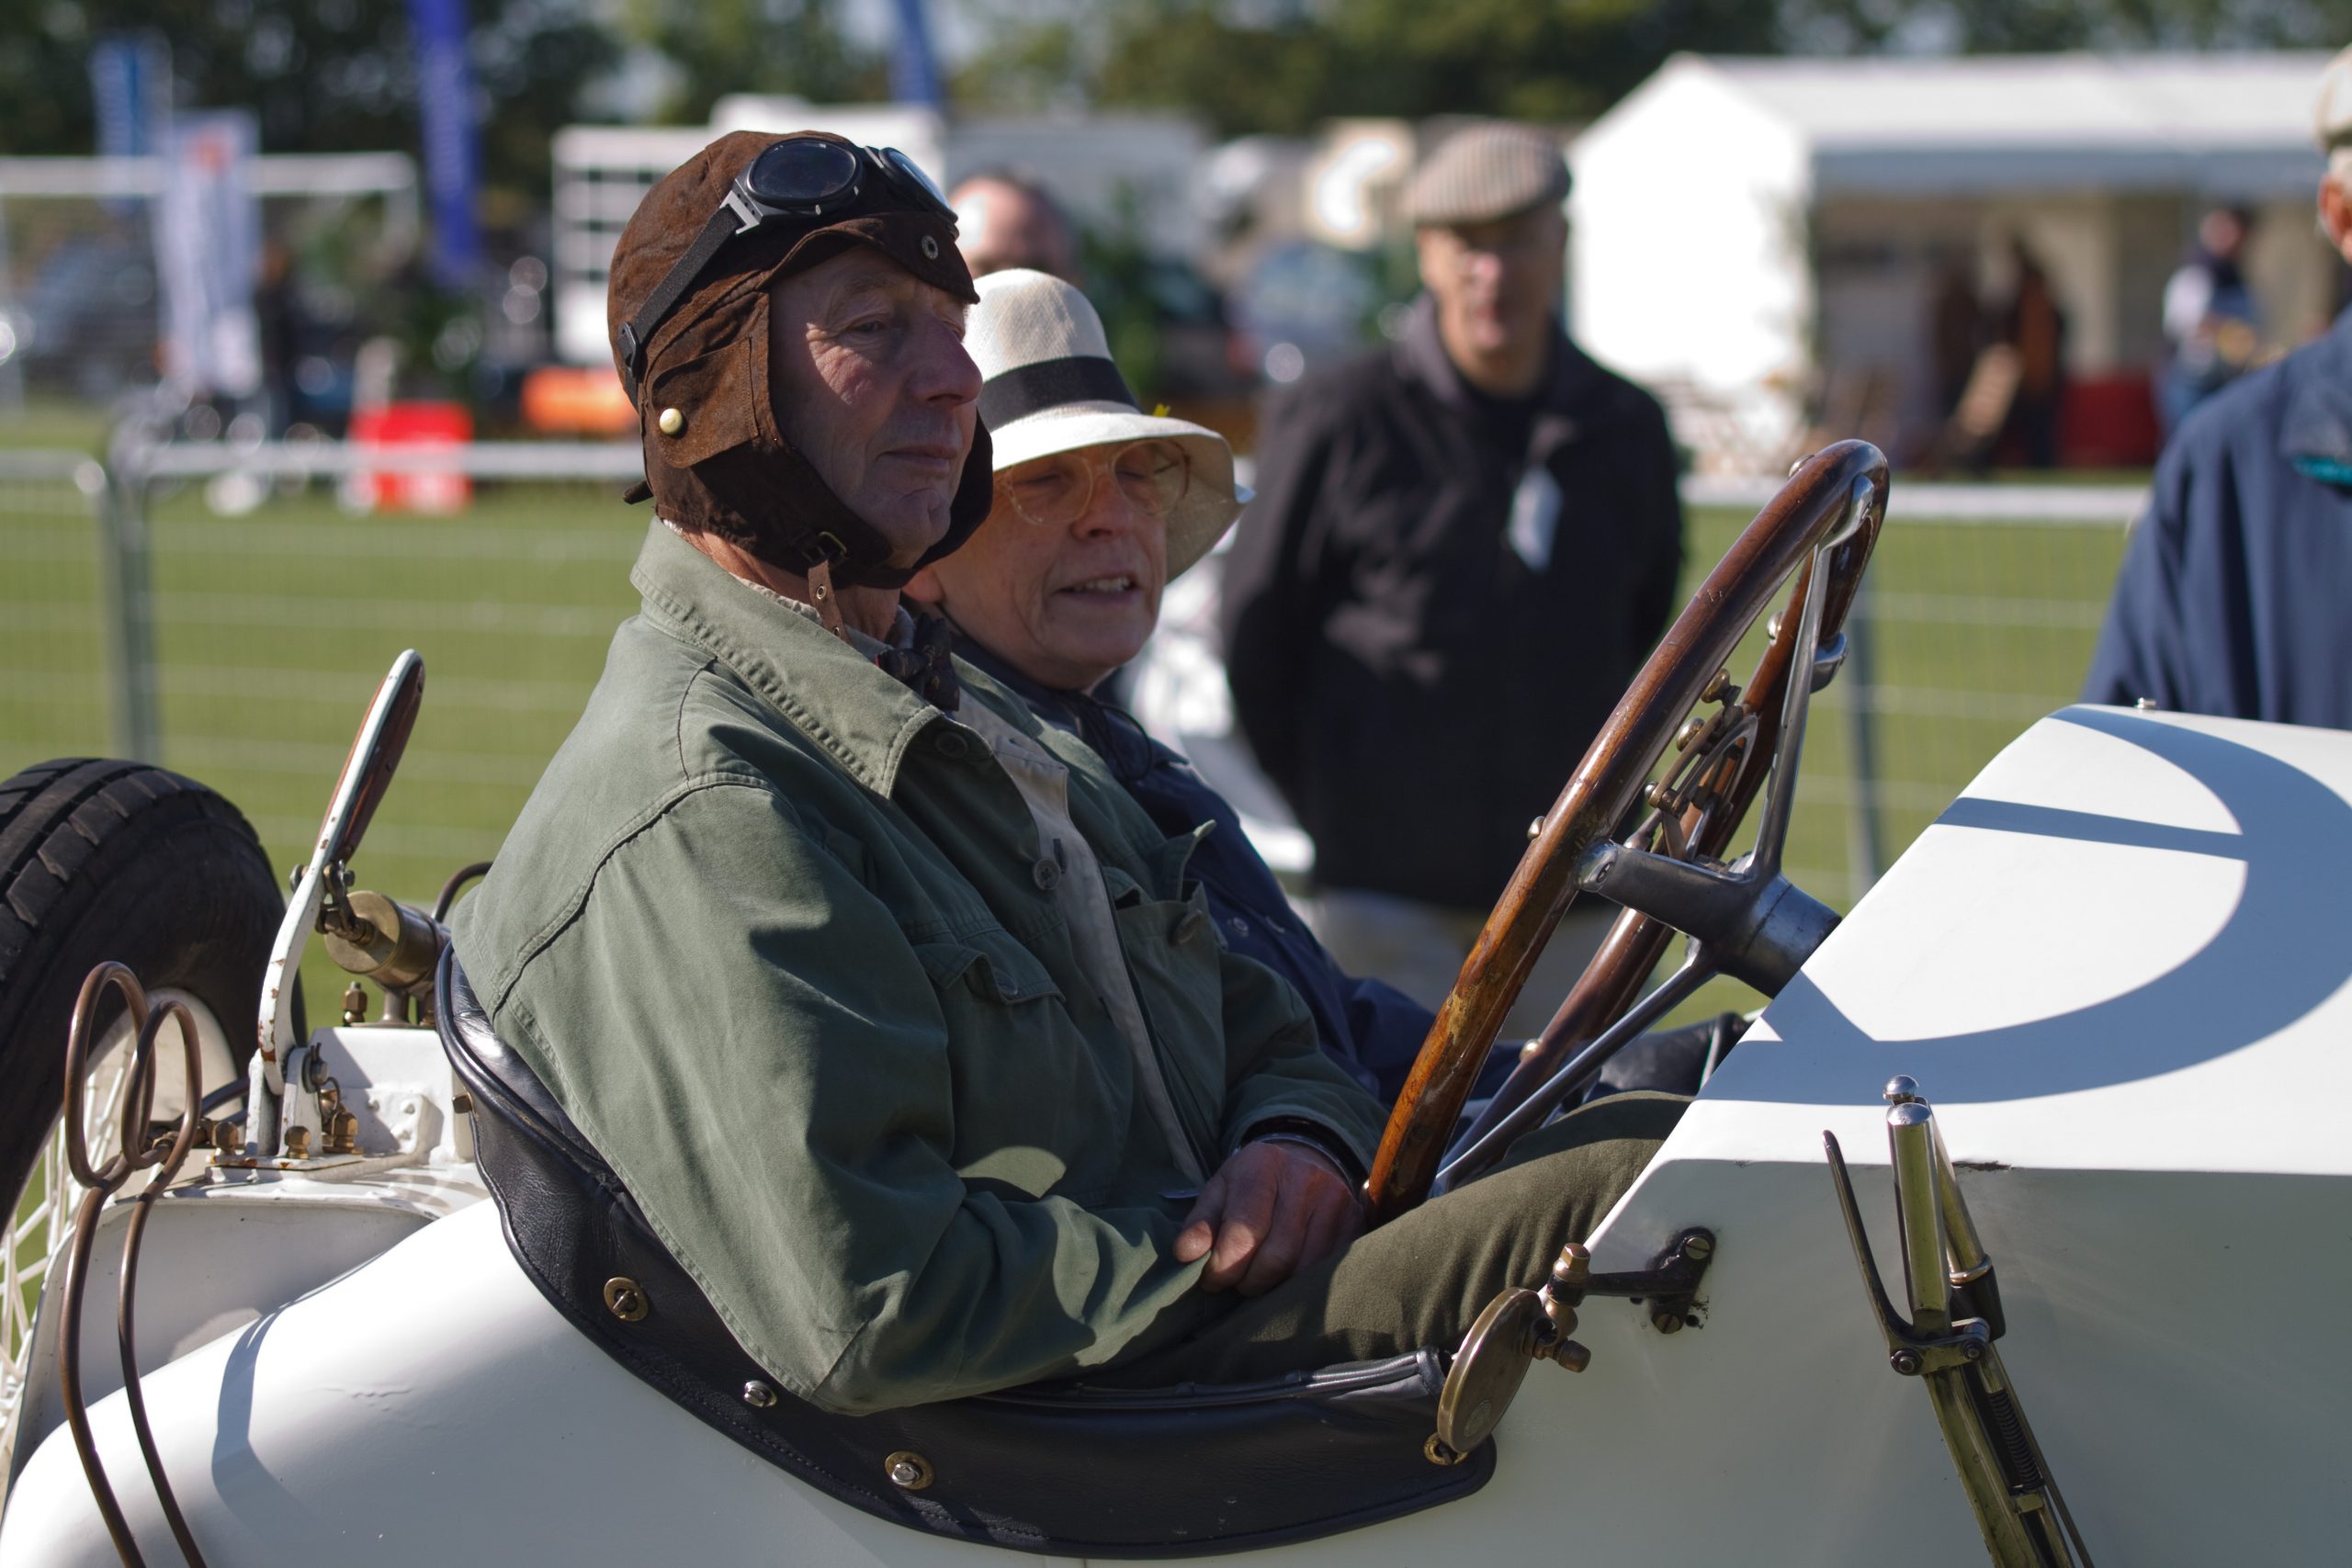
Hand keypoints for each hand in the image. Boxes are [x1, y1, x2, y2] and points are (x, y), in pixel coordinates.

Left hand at [1173, 1139, 1364, 1296]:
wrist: (1305, 1163)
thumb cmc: (1253, 1183)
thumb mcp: (1220, 1191)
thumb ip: (1200, 1222)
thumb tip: (1186, 1254)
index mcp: (1263, 1164)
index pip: (1244, 1230)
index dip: (1224, 1266)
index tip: (1211, 1280)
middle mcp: (1305, 1178)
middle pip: (1276, 1256)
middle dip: (1249, 1281)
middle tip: (1236, 1283)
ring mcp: (1336, 1201)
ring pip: (1304, 1269)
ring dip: (1275, 1287)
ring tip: (1259, 1279)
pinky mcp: (1355, 1223)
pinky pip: (1328, 1270)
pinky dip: (1303, 1284)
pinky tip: (1286, 1279)